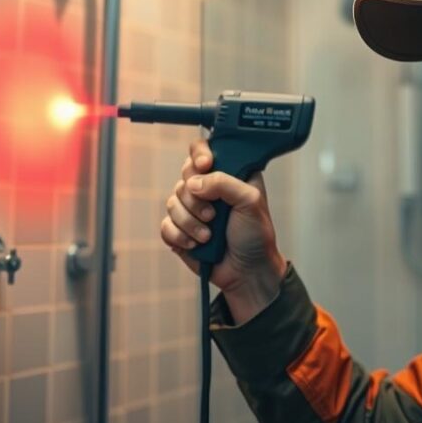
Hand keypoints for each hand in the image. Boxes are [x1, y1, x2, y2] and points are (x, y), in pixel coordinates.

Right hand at [161, 138, 286, 322]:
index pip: (203, 150)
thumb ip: (225, 183)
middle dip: (196, 198)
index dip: (199, 154)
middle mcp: (207, 189)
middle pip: (184, 176)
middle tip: (214, 214)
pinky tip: (196, 244)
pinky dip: (179, 236)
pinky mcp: (180, 230)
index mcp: (227, 174)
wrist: (247, 272)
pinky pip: (165, 225)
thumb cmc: (255, 235)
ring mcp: (192, 210)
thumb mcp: (251, 202)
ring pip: (172, 202)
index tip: (205, 165)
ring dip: (190, 221)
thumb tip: (194, 182)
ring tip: (209, 235)